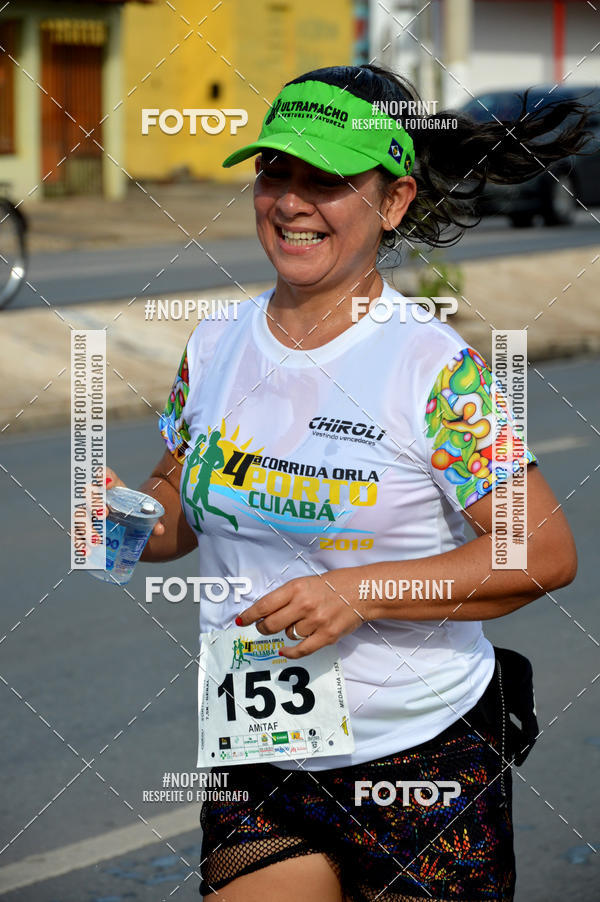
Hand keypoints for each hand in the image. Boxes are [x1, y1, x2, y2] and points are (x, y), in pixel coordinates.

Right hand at [80, 468, 163, 553]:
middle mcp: (95, 497)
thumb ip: (152, 518)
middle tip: (105, 514)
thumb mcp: (144, 512)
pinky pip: (76, 534)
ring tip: (97, 541)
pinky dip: (79, 543)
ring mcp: (87, 513)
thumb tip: (159, 530)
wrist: (127, 522)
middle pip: (88, 495)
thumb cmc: (134, 511)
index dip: (102, 475)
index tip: (108, 483)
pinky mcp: (83, 529)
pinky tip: (86, 553)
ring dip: (86, 527)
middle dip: (94, 503)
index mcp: (111, 486)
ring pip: (80, 516)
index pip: (103, 473)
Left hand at [235, 573, 368, 658]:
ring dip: (287, 633)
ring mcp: (315, 621)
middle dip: (263, 628)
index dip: (250, 615)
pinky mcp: (326, 636)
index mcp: (296, 588)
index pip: (264, 605)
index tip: (241, 621)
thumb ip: (285, 597)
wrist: (360, 591)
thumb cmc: (331, 586)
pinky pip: (302, 650)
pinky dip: (290, 652)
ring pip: (288, 635)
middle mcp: (304, 605)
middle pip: (271, 624)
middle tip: (263, 627)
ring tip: (298, 624)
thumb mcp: (304, 583)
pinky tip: (284, 650)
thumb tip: (263, 613)